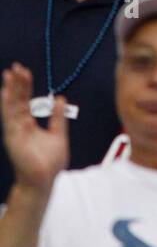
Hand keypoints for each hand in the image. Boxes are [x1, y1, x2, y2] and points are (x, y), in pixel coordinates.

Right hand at [1, 64, 68, 192]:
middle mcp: (19, 125)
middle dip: (16, 83)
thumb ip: (58, 117)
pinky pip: (8, 118)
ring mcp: (14, 131)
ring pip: (11, 106)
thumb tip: (61, 98)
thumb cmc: (50, 162)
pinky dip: (6, 105)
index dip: (24, 86)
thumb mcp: (58, 134)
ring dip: (10, 90)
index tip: (24, 71)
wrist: (44, 180)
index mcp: (29, 124)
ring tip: (9, 74)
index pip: (25, 101)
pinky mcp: (12, 137)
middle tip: (16, 66)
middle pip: (16, 100)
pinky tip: (5, 93)